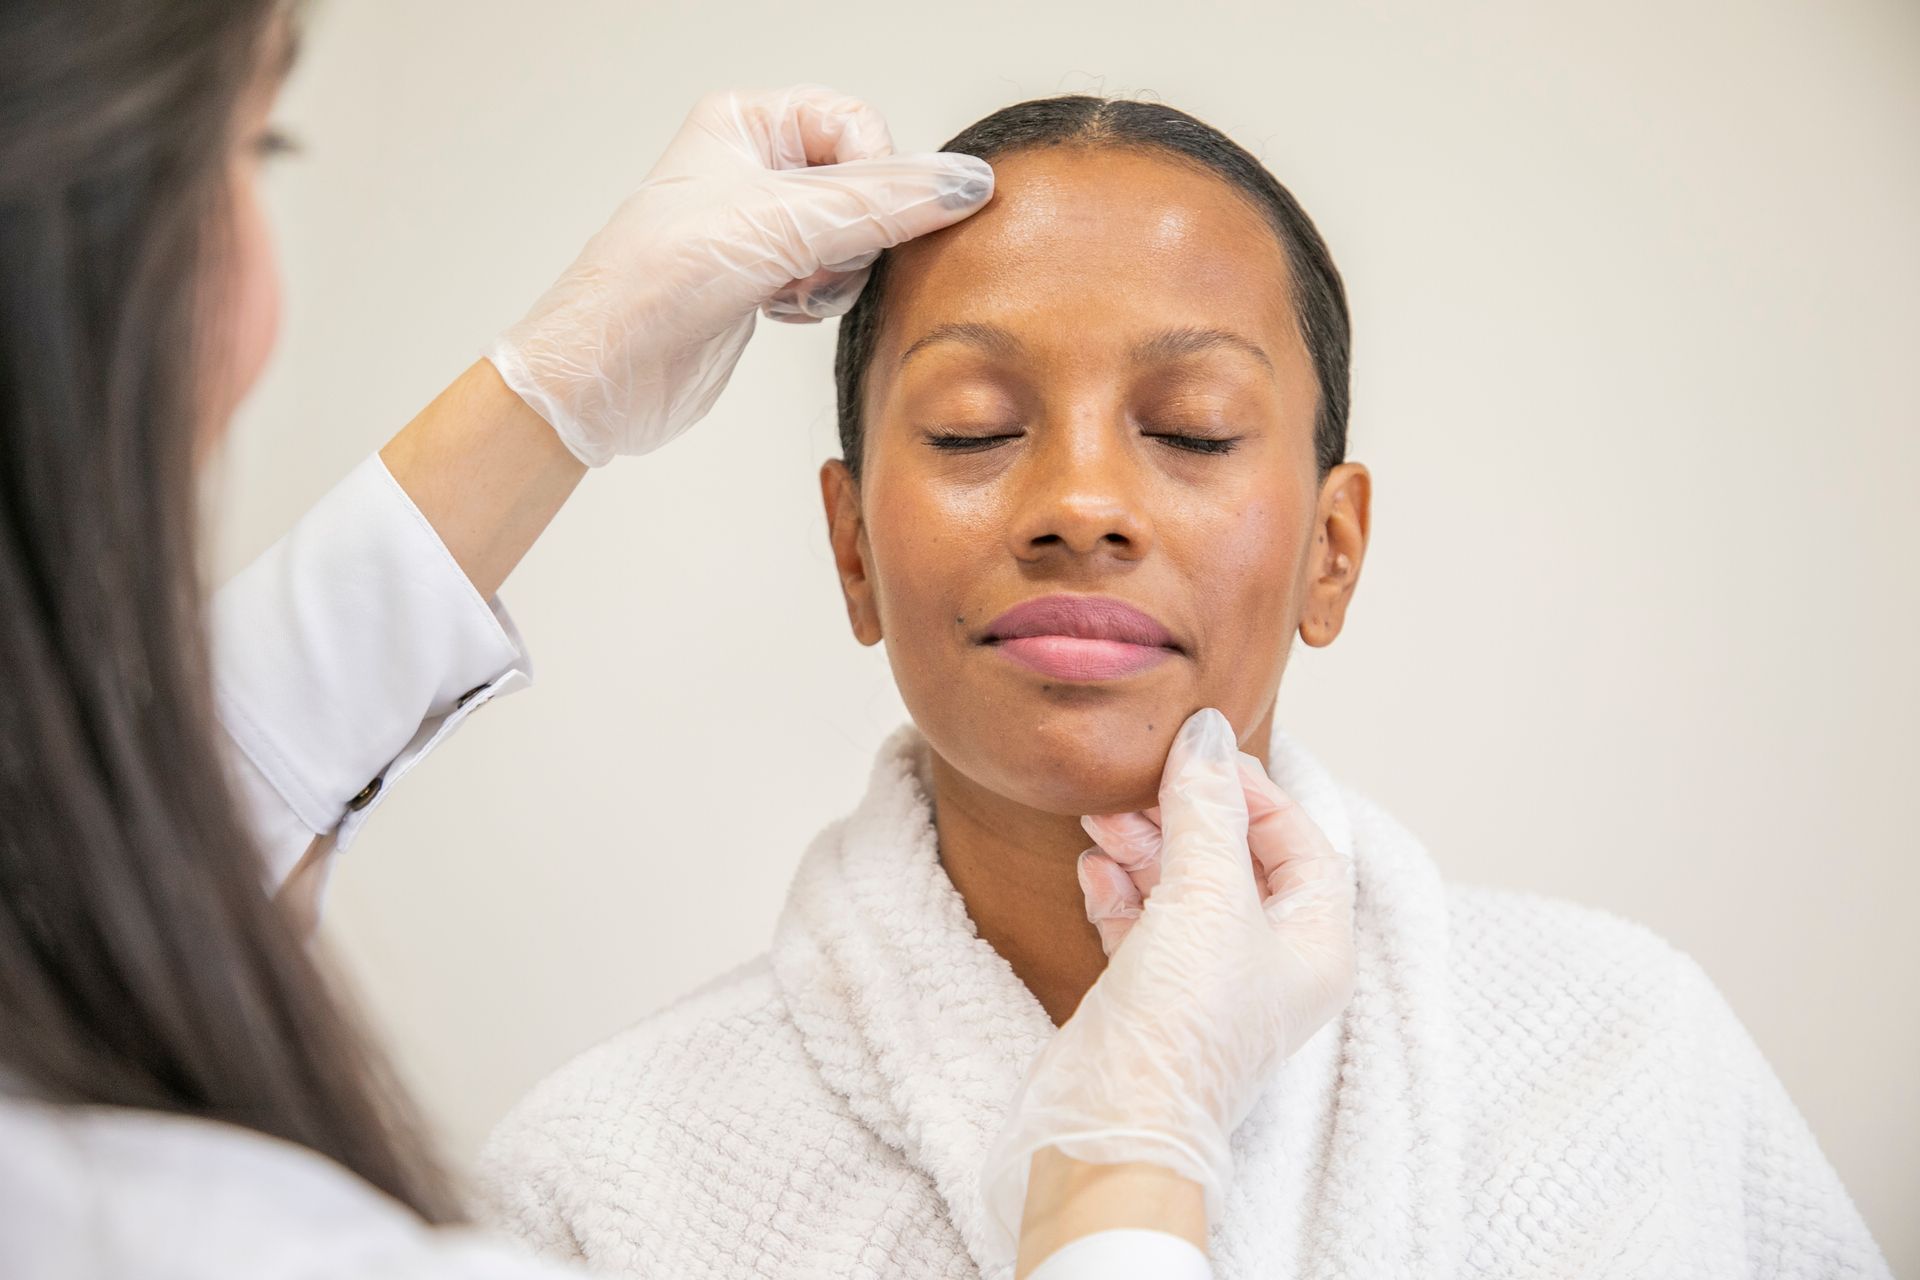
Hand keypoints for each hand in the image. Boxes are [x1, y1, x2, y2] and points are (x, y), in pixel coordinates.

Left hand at [485, 85, 993, 465]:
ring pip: (857, 236)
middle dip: (858, 232)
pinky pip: (834, 277)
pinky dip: (821, 298)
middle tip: (819, 261)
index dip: (878, 176)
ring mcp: (762, 225)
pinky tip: (782, 310)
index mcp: (747, 122)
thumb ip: (880, 204)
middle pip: (867, 183)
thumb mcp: (777, 227)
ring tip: (793, 290)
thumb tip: (963, 184)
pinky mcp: (767, 279)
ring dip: (839, 272)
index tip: (870, 223)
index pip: (859, 124)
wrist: (604, 374)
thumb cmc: (653, 284)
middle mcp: (755, 165)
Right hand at [982, 708, 1356, 1244]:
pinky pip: (1143, 926)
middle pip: (1236, 861)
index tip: (1198, 756)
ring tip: (1101, 819)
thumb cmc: (1183, 1023)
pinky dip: (1120, 892)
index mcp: (1315, 946)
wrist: (1112, 1126)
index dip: (1253, 793)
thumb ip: (1206, 809)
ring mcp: (1209, 985)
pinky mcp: (1153, 999)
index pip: (1300, 843)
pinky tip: (1093, 870)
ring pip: (1183, 889)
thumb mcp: (1205, 897)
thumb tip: (1207, 735)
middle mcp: (1269, 966)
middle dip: (1185, 816)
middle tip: (1136, 783)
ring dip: (1143, 847)